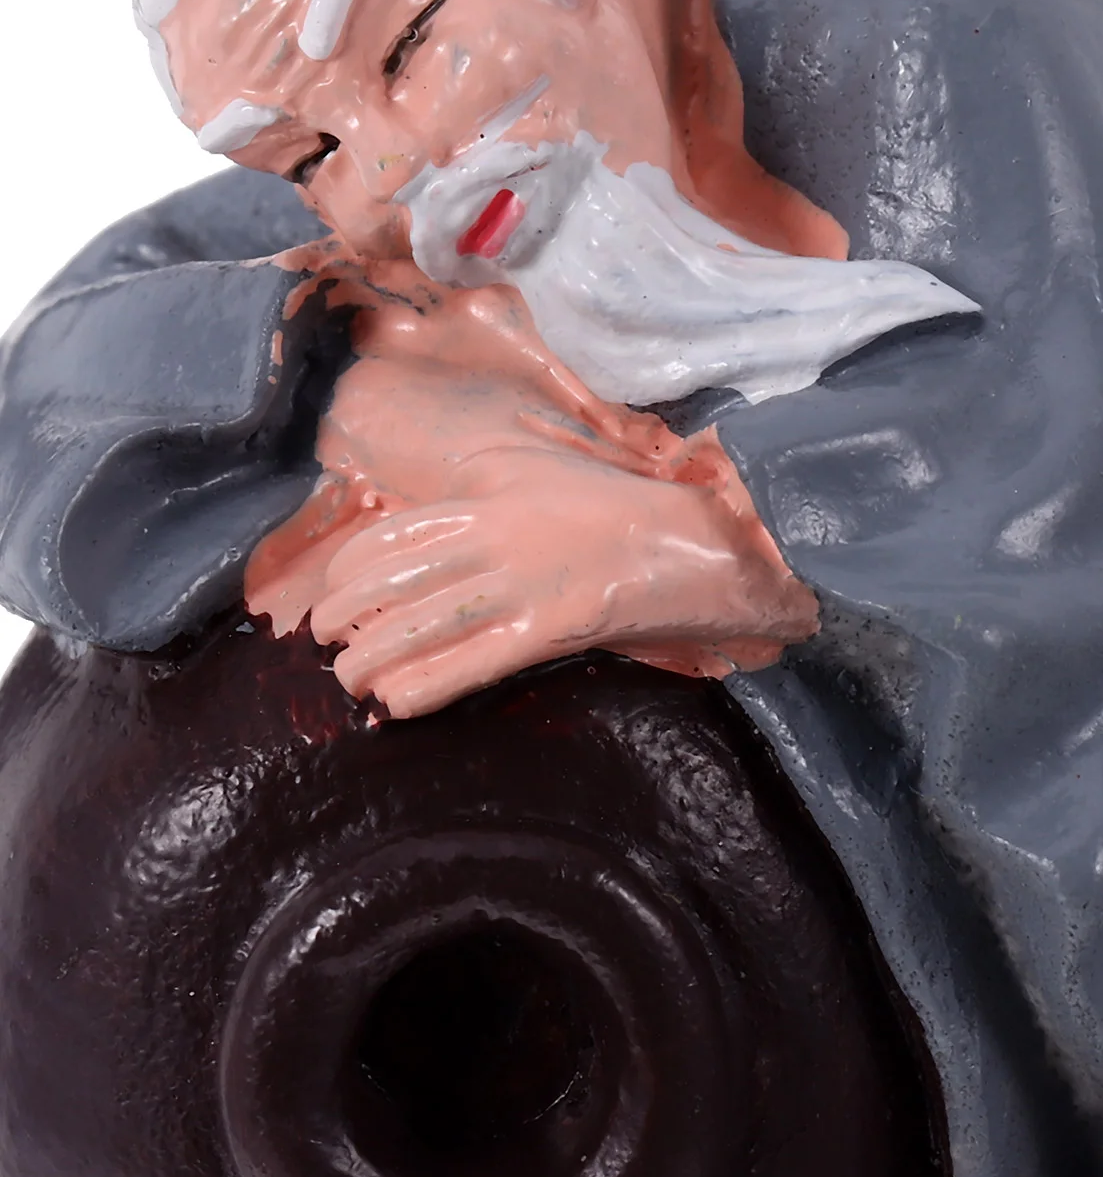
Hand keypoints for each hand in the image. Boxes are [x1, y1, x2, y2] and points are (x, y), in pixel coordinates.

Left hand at [308, 448, 816, 716]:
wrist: (701, 540)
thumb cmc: (625, 508)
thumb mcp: (545, 473)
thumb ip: (489, 482)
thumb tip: (445, 493)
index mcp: (492, 500)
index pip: (398, 533)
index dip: (353, 568)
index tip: (334, 591)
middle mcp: (498, 539)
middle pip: (398, 580)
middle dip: (349, 614)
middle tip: (327, 643)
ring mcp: (525, 585)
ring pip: (425, 623)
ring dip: (374, 657)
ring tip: (349, 681)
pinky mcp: (554, 628)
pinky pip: (474, 661)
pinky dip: (427, 684)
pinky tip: (395, 703)